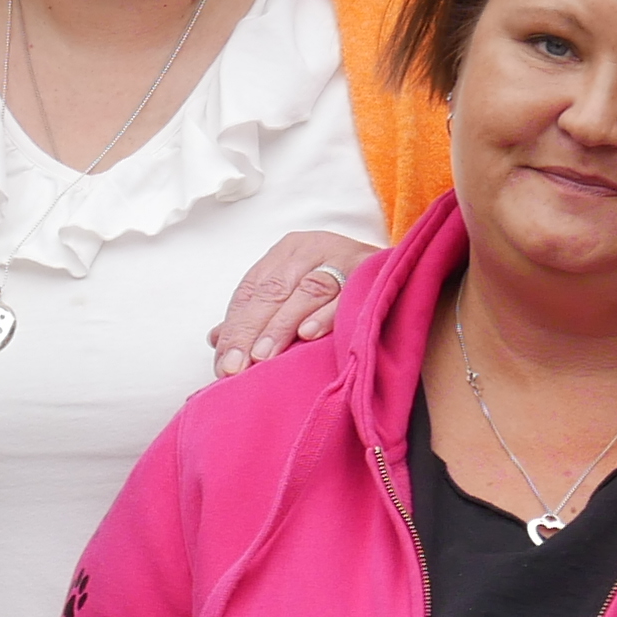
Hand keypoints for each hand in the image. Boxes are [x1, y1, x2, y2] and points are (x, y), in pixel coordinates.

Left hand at [208, 231, 378, 373]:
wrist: (401, 272)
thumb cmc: (339, 289)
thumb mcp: (295, 295)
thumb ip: (258, 315)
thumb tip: (215, 339)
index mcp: (287, 253)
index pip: (251, 290)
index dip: (235, 327)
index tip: (223, 364)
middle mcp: (311, 249)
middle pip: (272, 291)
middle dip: (250, 331)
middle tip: (236, 367)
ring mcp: (342, 256)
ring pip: (304, 291)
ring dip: (281, 326)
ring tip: (263, 357)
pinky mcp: (370, 270)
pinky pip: (345, 294)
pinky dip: (325, 314)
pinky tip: (307, 336)